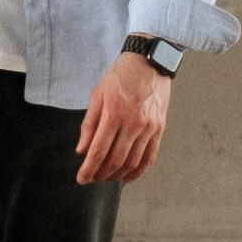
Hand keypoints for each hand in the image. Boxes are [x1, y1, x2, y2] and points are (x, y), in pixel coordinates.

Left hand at [76, 50, 170, 185]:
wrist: (148, 62)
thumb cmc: (120, 77)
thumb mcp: (97, 95)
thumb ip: (89, 124)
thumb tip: (82, 150)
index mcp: (113, 113)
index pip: (99, 150)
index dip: (89, 168)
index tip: (81, 179)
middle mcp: (133, 123)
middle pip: (116, 160)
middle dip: (101, 174)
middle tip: (92, 179)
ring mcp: (148, 127)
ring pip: (132, 162)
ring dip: (118, 175)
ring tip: (106, 178)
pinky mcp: (159, 129)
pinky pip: (149, 157)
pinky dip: (138, 171)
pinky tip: (128, 177)